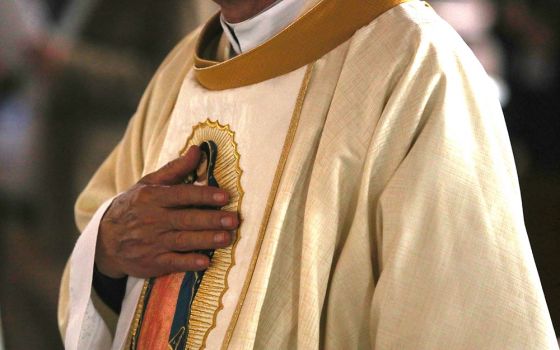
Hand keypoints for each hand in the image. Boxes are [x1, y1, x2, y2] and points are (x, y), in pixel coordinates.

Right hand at [95, 146, 238, 278]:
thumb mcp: (148, 185)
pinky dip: (189, 263)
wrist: (105, 241)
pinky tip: (205, 262)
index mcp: (152, 198)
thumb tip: (196, 150)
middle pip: (185, 219)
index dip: (203, 195)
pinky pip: (173, 263)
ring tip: (227, 237)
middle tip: (233, 219)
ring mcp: (152, 242)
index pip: (181, 195)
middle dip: (211, 219)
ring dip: (206, 240)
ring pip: (182, 240)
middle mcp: (152, 220)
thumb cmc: (134, 208)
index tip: (225, 196)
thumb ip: (175, 169)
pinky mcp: (152, 262)